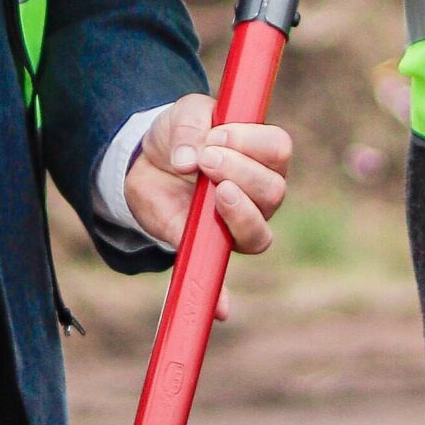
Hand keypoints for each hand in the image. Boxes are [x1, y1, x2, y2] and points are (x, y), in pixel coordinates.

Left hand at [123, 91, 292, 317]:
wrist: (145, 161)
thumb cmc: (179, 135)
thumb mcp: (182, 114)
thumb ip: (189, 127)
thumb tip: (188, 161)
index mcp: (260, 155)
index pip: (278, 150)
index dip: (250, 141)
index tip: (216, 134)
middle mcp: (259, 194)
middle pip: (273, 191)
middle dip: (240, 172)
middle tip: (205, 159)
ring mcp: (236, 225)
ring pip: (259, 233)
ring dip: (238, 212)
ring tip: (212, 192)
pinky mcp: (206, 249)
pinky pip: (220, 281)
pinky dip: (222, 298)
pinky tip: (220, 310)